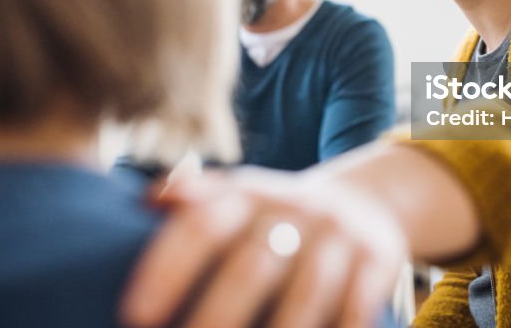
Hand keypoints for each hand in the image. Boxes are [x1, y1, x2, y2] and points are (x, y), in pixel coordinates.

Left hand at [119, 166, 407, 327]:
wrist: (363, 202)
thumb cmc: (277, 216)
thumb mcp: (239, 197)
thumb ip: (195, 200)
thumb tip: (146, 200)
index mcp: (247, 194)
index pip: (201, 225)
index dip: (166, 269)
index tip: (134, 315)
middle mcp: (293, 208)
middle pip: (251, 264)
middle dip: (215, 316)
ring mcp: (337, 234)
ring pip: (306, 292)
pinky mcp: (377, 259)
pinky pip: (357, 306)